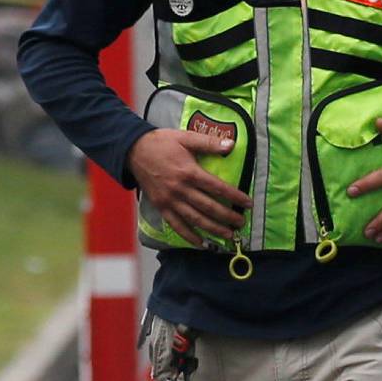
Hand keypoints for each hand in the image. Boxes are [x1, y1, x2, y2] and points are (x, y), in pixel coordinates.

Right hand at [128, 123, 249, 248]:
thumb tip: (231, 145)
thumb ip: (208, 143)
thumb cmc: (162, 143)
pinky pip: (176, 225)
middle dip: (227, 217)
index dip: (234, 196)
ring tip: (228, 235)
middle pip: (208, 207)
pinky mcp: (161, 207)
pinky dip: (189, 236)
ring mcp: (169, 201)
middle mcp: (180, 189)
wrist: (133, 151)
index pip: (217, 187)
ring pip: (195, 219)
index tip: (247, 203)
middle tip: (241, 222)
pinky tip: (201, 243)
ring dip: (213, 229)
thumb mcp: (186, 137)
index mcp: (189, 172)